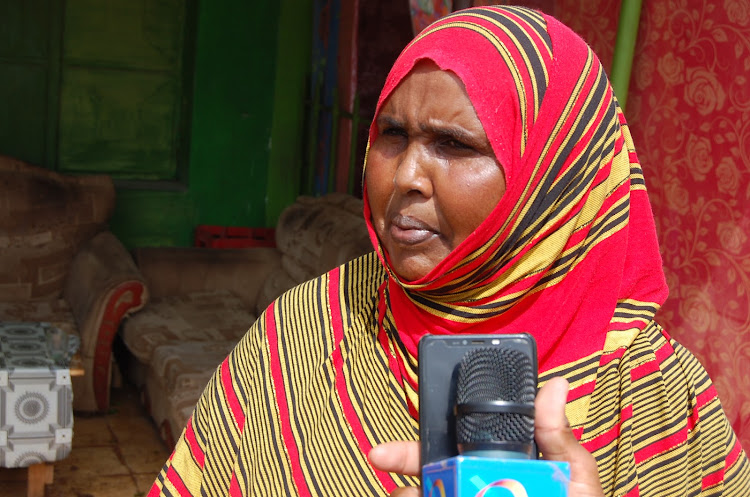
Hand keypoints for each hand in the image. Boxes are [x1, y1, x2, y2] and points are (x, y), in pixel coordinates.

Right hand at [368, 376, 603, 495]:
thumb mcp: (575, 480)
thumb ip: (557, 438)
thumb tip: (556, 384)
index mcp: (500, 468)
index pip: (457, 447)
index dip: (427, 440)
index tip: (395, 443)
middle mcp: (475, 486)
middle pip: (430, 471)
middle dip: (404, 462)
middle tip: (380, 458)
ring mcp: (464, 496)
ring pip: (424, 494)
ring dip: (408, 493)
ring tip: (406, 496)